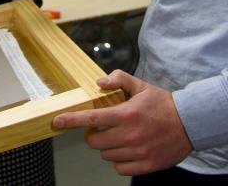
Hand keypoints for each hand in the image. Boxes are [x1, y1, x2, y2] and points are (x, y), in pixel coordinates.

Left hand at [53, 70, 192, 175]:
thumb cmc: (162, 104)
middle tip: (101, 127)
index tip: (57, 122)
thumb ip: (118, 79)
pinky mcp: (147, 165)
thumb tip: (99, 83)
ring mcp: (139, 152)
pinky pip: (120, 168)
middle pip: (95, 141)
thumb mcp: (140, 85)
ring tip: (118, 136)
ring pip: (106, 155)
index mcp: (127, 113)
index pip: (92, 118)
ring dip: (107, 146)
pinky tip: (126, 150)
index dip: (72, 120)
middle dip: (93, 134)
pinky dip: (119, 161)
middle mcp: (130, 134)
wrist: (190, 123)